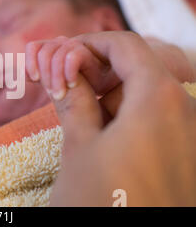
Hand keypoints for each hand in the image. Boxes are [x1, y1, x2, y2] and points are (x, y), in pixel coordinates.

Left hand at [26, 35, 119, 100]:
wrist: (122, 88)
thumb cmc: (91, 89)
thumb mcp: (64, 86)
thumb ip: (46, 79)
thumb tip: (22, 76)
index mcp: (58, 50)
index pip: (34, 47)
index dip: (30, 62)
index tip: (35, 80)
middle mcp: (68, 44)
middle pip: (44, 51)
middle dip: (45, 74)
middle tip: (54, 93)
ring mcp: (82, 45)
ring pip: (56, 53)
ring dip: (55, 77)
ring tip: (62, 94)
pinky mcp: (97, 49)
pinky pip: (72, 55)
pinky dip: (69, 71)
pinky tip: (74, 83)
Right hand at [41, 32, 195, 205]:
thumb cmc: (105, 203)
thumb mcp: (79, 147)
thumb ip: (73, 100)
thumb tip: (63, 71)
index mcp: (159, 98)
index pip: (124, 45)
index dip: (89, 43)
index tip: (62, 54)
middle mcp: (186, 109)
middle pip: (139, 67)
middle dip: (97, 70)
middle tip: (63, 85)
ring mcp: (192, 133)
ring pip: (148, 94)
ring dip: (111, 95)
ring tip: (79, 114)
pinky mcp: (190, 154)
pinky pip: (160, 119)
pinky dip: (129, 117)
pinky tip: (103, 135)